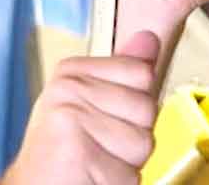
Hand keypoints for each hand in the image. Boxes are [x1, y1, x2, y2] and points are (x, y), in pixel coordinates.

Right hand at [2, 31, 160, 184]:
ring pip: (143, 142)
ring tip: (94, 165)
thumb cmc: (59, 159)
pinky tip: (89, 179)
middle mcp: (69, 88)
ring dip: (126, 166)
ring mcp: (72, 117)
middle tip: (97, 150)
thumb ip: (124, 74)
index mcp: (72, 72)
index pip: (141, 73)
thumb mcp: (91, 107)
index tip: (102, 123)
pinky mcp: (79, 151)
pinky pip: (130, 173)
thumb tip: (149, 38)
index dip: (134, 110)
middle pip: (146, 108)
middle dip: (133, 139)